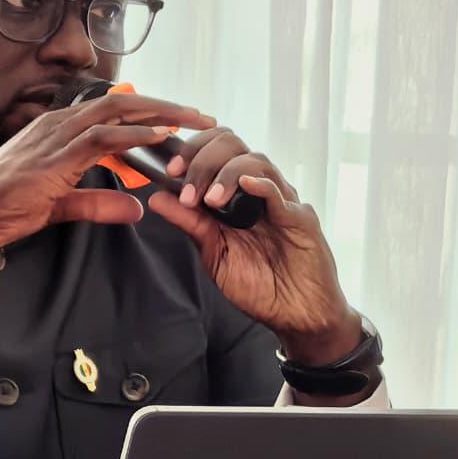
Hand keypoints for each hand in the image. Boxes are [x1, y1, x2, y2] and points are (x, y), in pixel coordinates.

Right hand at [0, 89, 213, 255]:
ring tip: (195, 121)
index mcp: (57, 129)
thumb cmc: (1, 209)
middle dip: (166, 106)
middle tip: (203, 116)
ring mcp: (55, 137)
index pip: (112, 111)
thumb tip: (136, 211)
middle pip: (123, 102)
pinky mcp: (54, 157)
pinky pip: (102, 138)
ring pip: (118, 112)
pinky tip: (162, 136)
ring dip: (160, 115)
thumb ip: (98, 204)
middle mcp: (58, 124)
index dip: (149, 112)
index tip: (182, 121)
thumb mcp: (60, 206)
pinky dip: (135, 134)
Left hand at [150, 130, 357, 354]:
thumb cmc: (259, 285)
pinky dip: (261, 184)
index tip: (171, 170)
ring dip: (226, 173)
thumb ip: (190, 223)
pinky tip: (245, 185)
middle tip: (186, 183)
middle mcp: (258, 190)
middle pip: (232, 144)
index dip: (191, 150)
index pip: (214, 148)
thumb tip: (156, 198)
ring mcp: (281, 201)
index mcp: (236, 193)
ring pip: (256, 161)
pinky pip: (280, 193)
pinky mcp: (300, 219)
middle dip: (203, 157)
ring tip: (210, 198)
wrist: (295, 314)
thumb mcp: (214, 253)